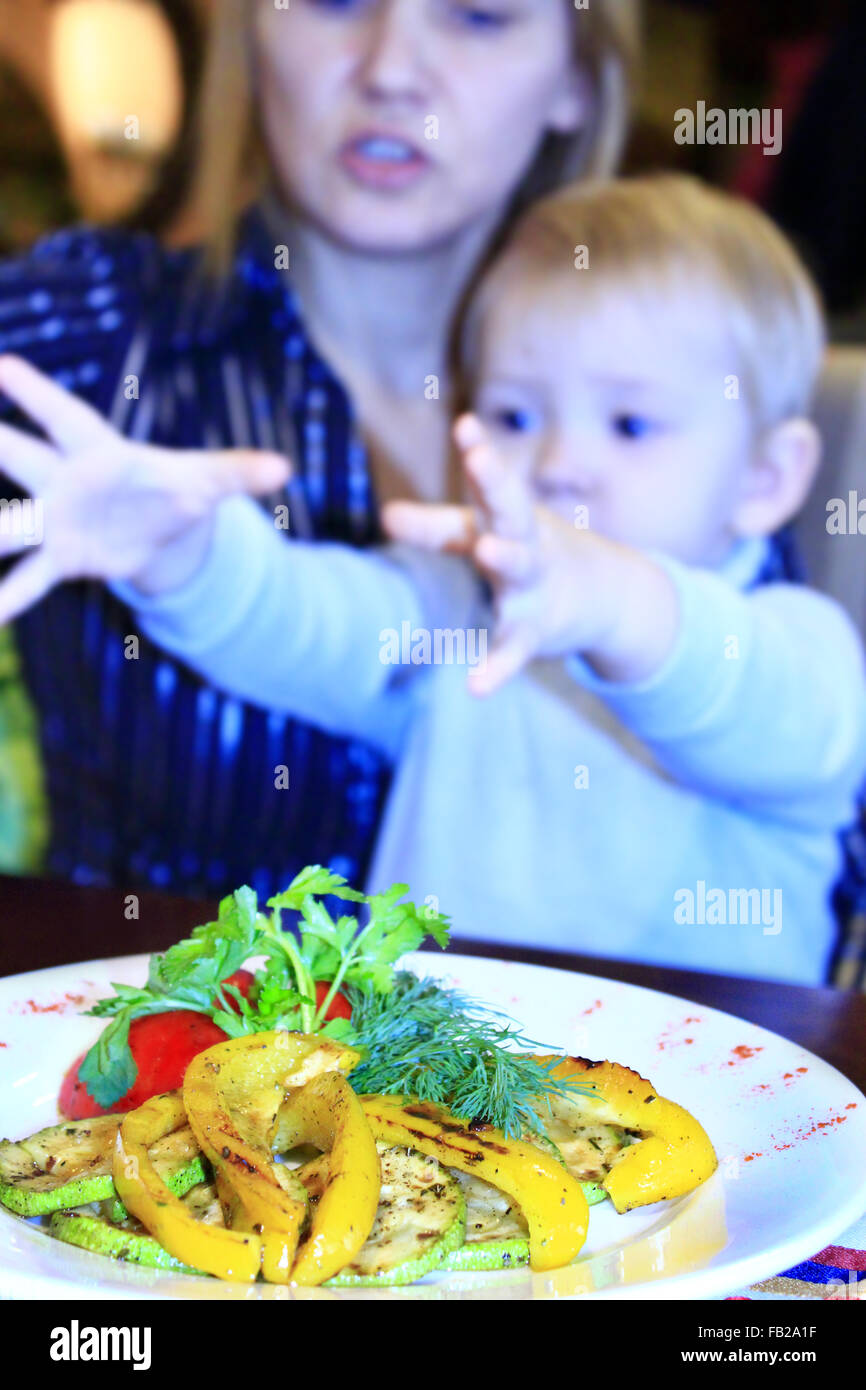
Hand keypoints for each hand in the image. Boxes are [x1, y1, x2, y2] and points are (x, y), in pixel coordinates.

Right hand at [0, 355, 290, 624]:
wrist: (160, 528)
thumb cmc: (177, 490)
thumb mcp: (209, 482)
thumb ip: (239, 472)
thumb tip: (285, 468)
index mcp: (100, 452)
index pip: (64, 416)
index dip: (34, 392)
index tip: (1, 364)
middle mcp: (66, 480)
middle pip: (21, 458)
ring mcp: (56, 520)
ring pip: (11, 525)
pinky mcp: (60, 558)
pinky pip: (28, 581)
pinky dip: (7, 601)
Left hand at [384, 414, 678, 694]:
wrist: (605, 597)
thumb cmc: (529, 553)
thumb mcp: (485, 536)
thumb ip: (436, 527)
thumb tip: (385, 513)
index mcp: (508, 517)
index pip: (490, 482)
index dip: (480, 455)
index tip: (466, 426)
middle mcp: (524, 543)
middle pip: (512, 511)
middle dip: (497, 484)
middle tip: (481, 461)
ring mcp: (533, 586)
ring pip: (520, 568)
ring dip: (507, 557)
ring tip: (489, 549)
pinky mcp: (534, 631)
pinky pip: (514, 650)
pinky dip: (496, 669)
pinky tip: (474, 687)